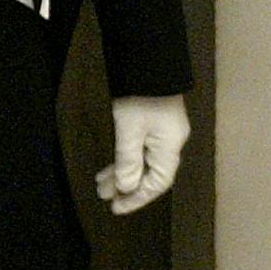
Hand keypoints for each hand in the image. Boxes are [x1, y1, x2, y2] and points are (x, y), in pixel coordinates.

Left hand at [95, 93, 189, 214]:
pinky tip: (110, 166)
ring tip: (101, 184)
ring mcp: (162, 132)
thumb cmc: (139, 97)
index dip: (137, 198)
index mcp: (170, 147)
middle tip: (104, 196)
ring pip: (143, 162)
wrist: (146, 61)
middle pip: (150, 175)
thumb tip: (126, 188)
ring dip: (122, 173)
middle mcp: (170, 143)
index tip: (117, 208)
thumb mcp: (129, 130)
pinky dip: (125, 159)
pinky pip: (140, 149)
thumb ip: (128, 161)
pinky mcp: (153, 123)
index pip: (157, 183)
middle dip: (127, 187)